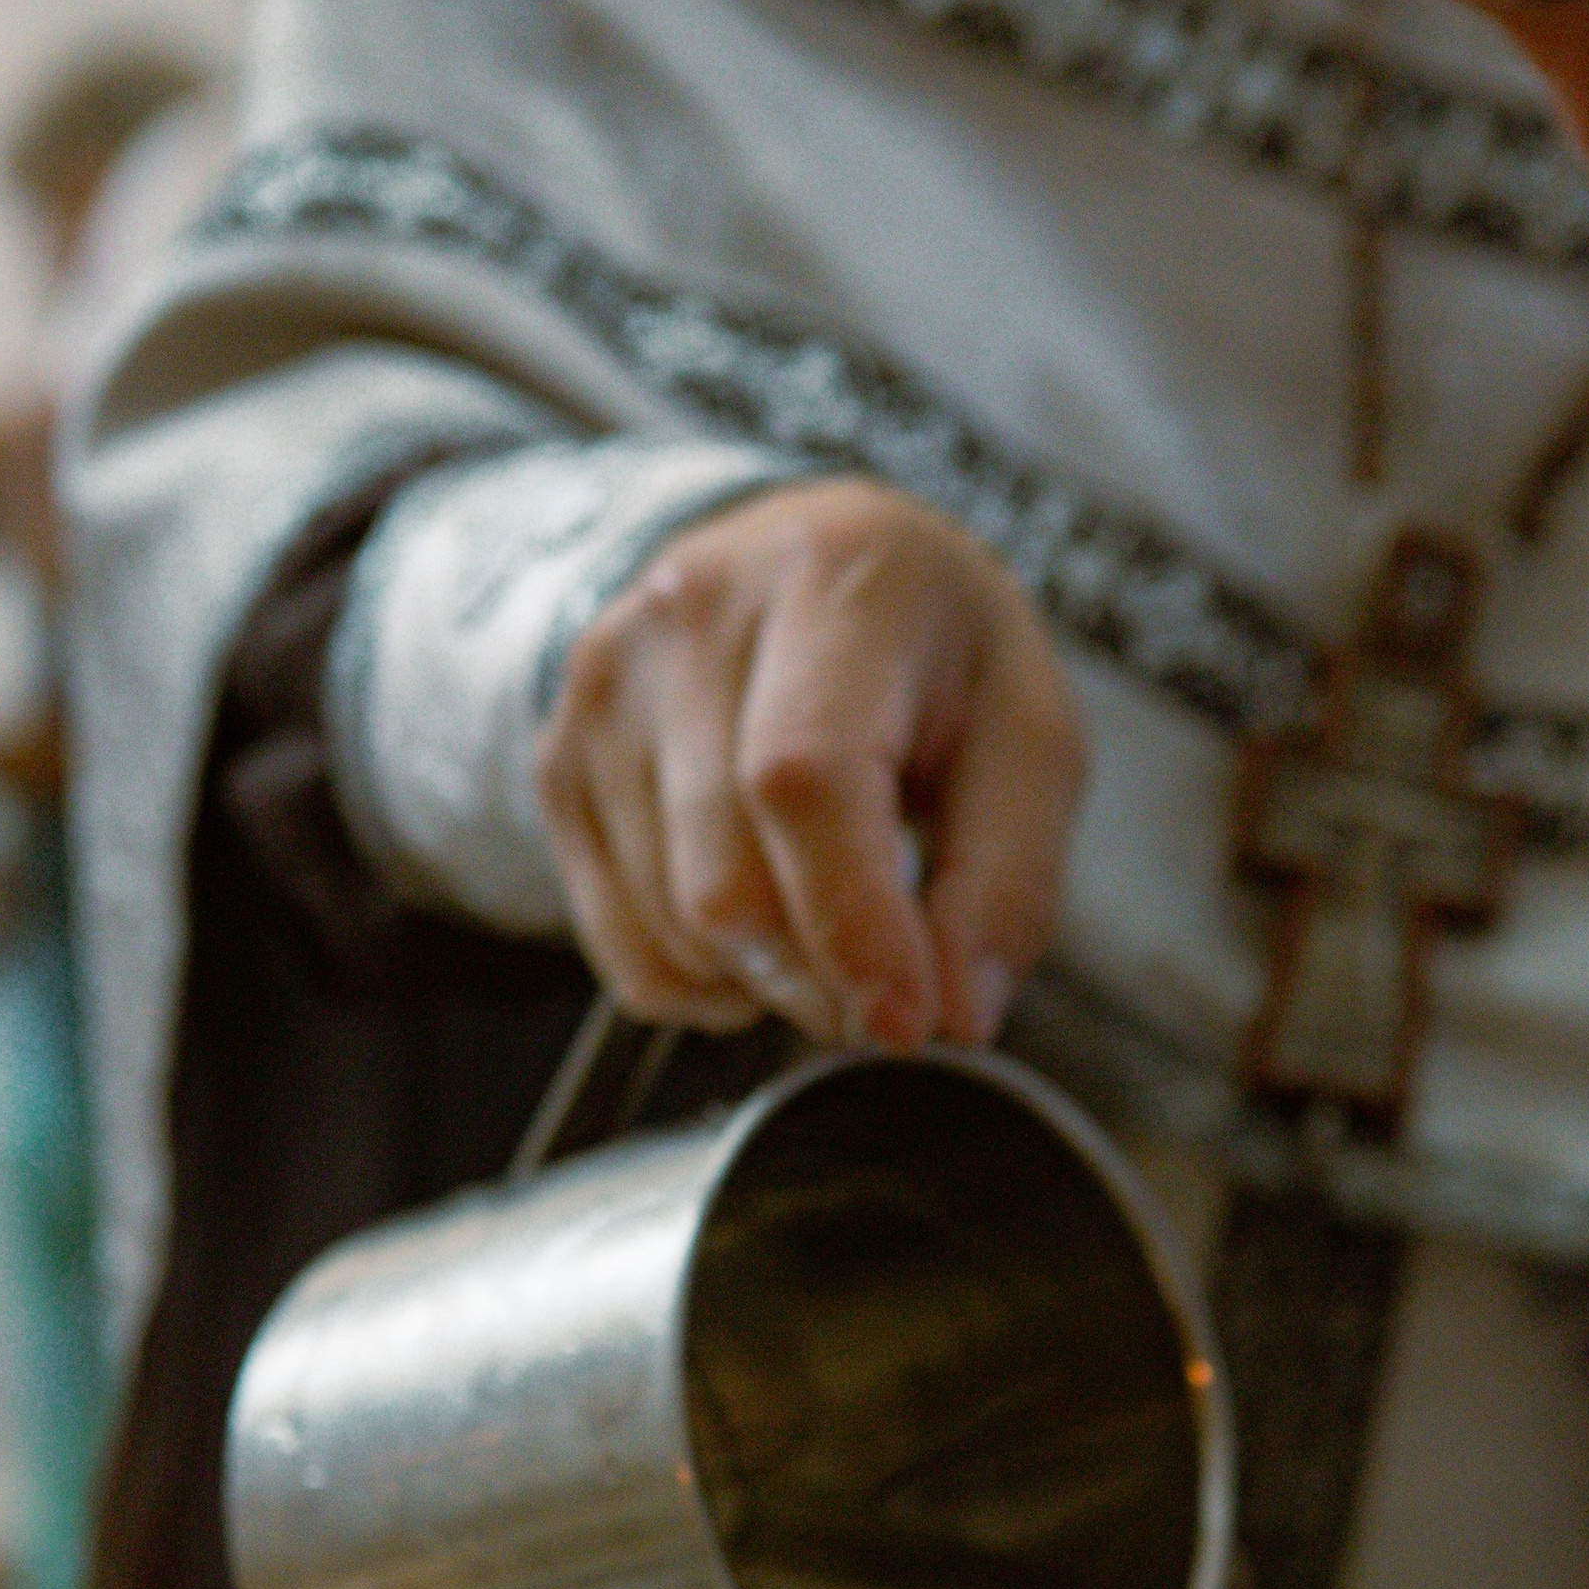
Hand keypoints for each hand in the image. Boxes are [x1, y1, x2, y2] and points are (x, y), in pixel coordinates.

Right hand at [536, 476, 1084, 1048]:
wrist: (803, 565)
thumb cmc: (929, 654)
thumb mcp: (1028, 736)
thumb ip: (1008, 879)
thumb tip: (954, 1018)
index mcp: (833, 581)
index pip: (802, 779)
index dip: (850, 924)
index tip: (904, 1022)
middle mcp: (692, 616)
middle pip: (724, 882)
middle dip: (819, 981)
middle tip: (887, 986)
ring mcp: (607, 690)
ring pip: (670, 929)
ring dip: (766, 985)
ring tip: (827, 928)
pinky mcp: (560, 759)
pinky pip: (623, 947)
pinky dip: (701, 984)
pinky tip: (757, 934)